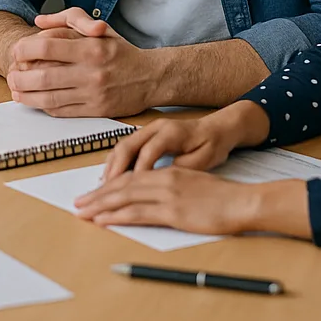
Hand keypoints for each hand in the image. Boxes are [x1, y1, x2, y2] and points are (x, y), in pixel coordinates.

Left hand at [3, 7, 156, 116]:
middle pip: (43, 76)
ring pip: (49, 97)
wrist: (152, 77)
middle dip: (19, 77)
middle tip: (10, 75)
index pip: (47, 46)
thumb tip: (38, 21)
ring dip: (26, 96)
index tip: (16, 52)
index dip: (25, 49)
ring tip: (15, 91)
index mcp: (91, 47)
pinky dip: (44, 107)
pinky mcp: (97, 111)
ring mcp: (94, 93)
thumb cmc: (121, 51)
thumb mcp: (98, 28)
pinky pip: (62, 111)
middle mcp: (92, 71)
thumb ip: (67, 19)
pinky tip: (35, 101)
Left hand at [73, 164, 262, 234]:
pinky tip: (103, 220)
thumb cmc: (223, 197)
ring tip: (82, 212)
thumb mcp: (193, 184)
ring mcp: (167, 195)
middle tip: (78, 203)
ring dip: (100, 206)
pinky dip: (116, 216)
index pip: (130, 178)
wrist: (243, 201)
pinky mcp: (173, 211)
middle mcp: (163, 180)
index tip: (93, 194)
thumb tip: (154, 197)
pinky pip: (138, 213)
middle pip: (121, 186)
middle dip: (97, 195)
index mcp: (167, 173)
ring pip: (124, 198)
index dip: (108, 186)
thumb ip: (172, 187)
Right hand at [99, 117, 238, 182]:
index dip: (138, 172)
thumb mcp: (205, 159)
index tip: (130, 192)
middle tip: (104, 191)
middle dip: (114, 170)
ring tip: (103, 188)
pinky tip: (111, 179)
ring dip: (111, 167)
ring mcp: (148, 130)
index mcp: (171, 132)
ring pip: (122, 146)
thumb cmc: (213, 144)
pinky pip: (125, 148)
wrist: (217, 129)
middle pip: (127, 146)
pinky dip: (116, 164)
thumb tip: (161, 181)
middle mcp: (155, 128)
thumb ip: (182, 169)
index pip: (148, 152)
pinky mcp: (146, 136)